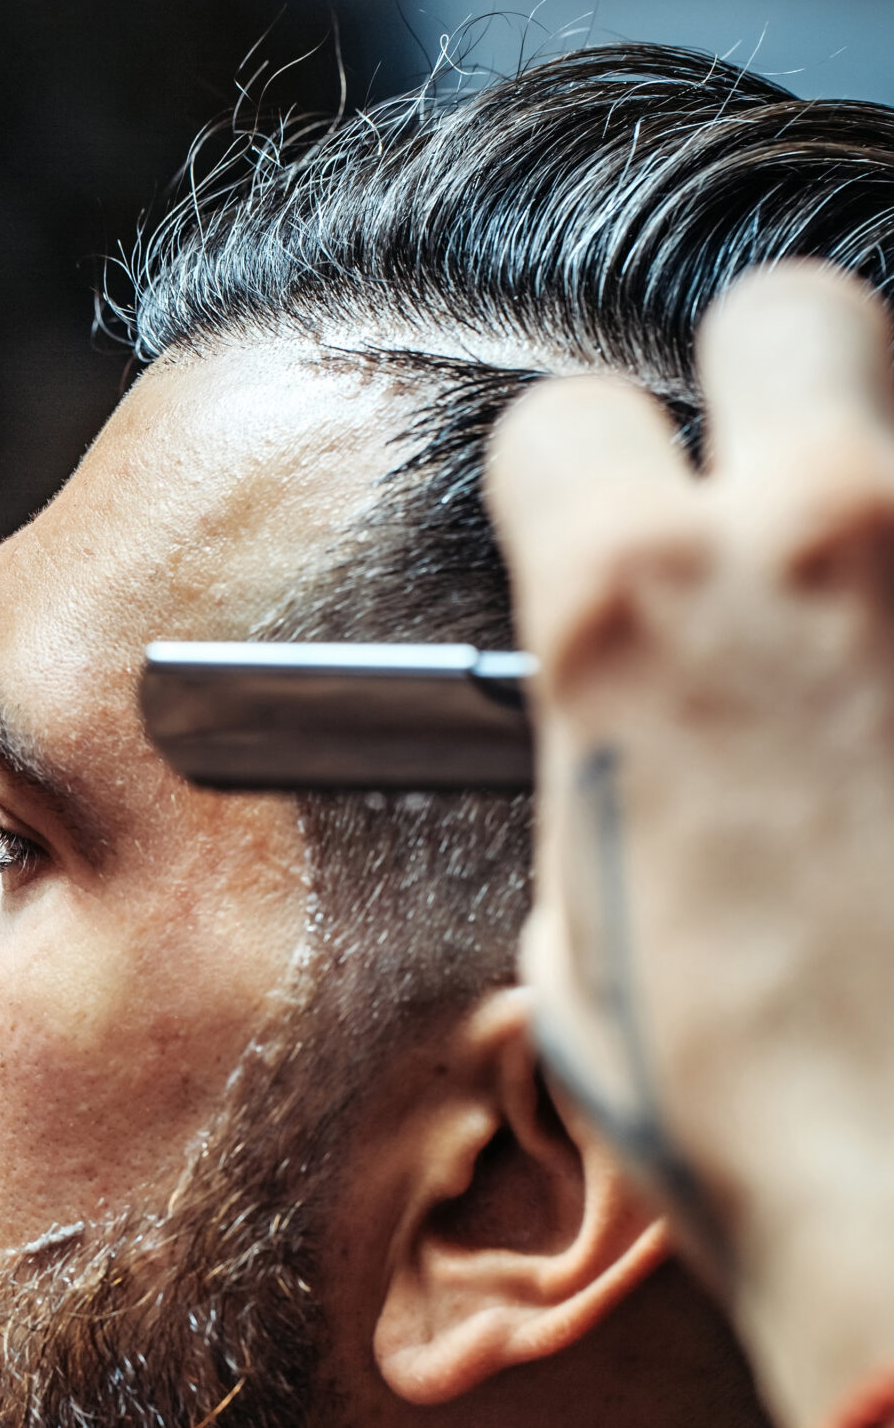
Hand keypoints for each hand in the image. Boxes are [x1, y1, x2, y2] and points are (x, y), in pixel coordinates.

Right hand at [486, 263, 893, 1427]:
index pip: (566, 422)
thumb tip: (639, 745)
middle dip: (771, 390)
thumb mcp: (585, 942)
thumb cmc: (751, 1116)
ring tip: (887, 636)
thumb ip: (604, 780)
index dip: (571, 487)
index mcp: (632, 619)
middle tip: (780, 514)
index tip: (599, 538)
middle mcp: (816, 546)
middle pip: (793, 311)